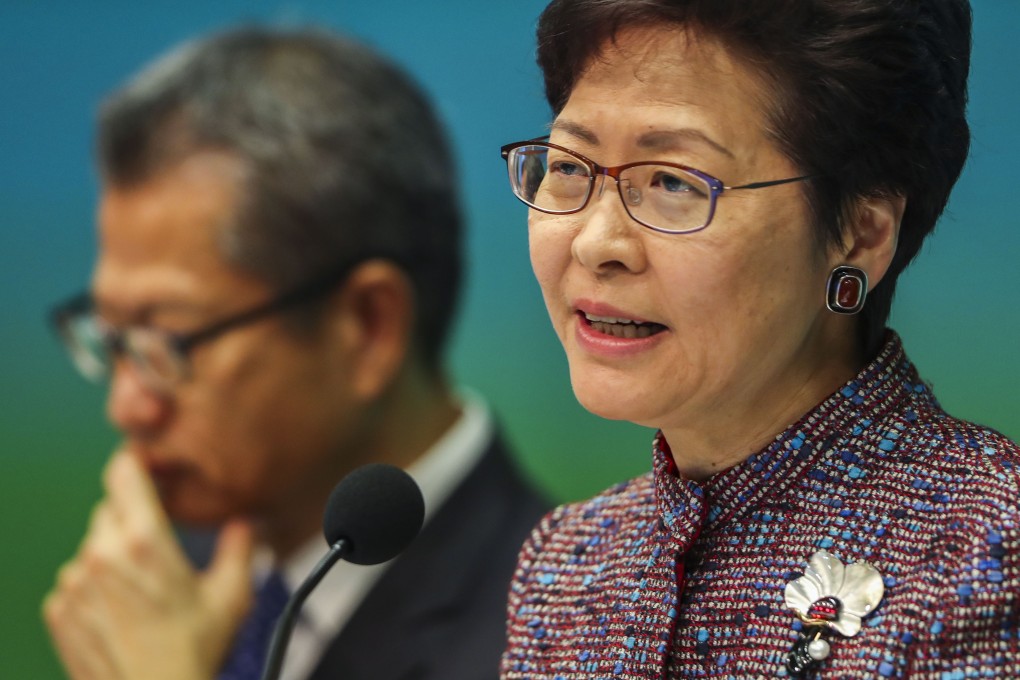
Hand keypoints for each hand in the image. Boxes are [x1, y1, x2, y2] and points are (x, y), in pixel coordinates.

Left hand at [42, 451, 255, 679]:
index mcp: (145, 540)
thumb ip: (240, 546)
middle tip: (158, 551)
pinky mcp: (58, 610)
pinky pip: (76, 581)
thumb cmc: (194, 652)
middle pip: (109, 510)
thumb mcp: (232, 596)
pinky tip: (121, 614)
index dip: (136, 464)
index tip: (149, 470)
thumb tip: (245, 522)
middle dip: (132, 519)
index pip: (124, 472)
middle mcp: (102, 554)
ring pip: (92, 547)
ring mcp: (74, 583)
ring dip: (112, 556)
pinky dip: (94, 588)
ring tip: (142, 592)